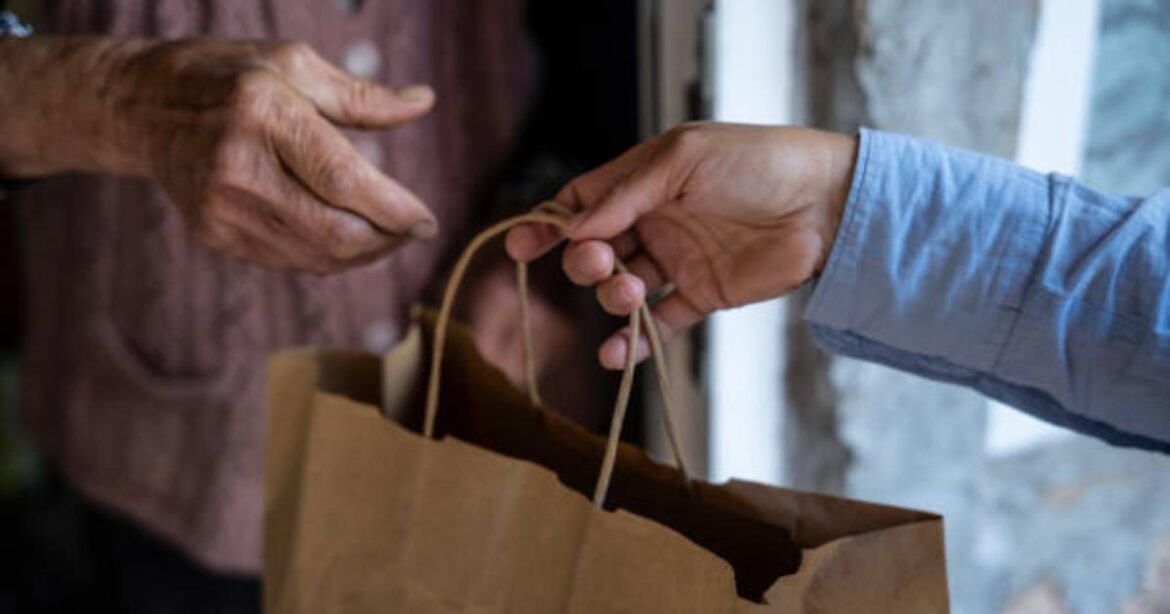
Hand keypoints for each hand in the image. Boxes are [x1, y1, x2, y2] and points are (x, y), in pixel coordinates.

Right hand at [116, 39, 439, 272]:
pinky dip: (330, 256)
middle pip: (334, 231)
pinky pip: (291, 261)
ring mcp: (221, 210)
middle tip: (414, 229)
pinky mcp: (215, 237)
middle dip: (387, 238)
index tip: (428, 220)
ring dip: (365, 254)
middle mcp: (237, 167)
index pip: (343, 180)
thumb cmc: (230, 76)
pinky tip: (348, 237)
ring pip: (317, 256)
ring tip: (389, 233)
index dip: (393, 209)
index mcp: (262, 113)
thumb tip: (423, 102)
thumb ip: (361, 95)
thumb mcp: (294, 64)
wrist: (143, 107)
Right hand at [505, 122, 857, 368]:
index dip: (550, 225)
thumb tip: (575, 228)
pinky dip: (634, 342)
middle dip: (585, 262)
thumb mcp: (685, 159)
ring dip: (613, 298)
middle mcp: (655, 221)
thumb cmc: (757, 162)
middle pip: (595, 249)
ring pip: (622, 289)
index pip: (583, 203)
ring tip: (631, 293)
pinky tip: (616, 355)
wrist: (825, 203)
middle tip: (601, 264)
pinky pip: (659, 324)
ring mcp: (677, 261)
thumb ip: (628, 192)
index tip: (522, 247)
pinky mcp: (702, 295)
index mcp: (644, 181)